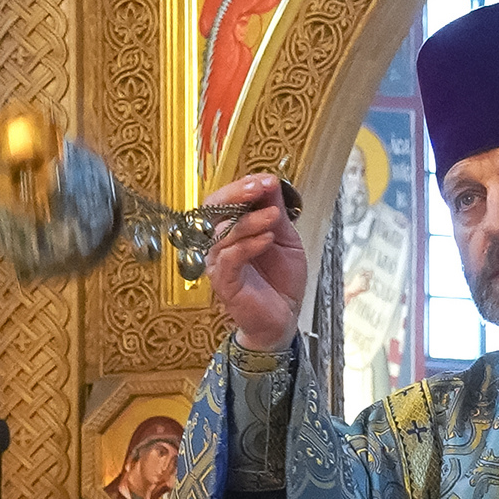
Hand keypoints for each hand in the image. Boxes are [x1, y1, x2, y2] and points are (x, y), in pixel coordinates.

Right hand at [200, 170, 306, 353]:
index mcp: (231, 230)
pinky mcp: (224, 282)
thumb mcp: (286, 238)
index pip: (225, 199)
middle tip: (260, 188)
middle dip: (236, 194)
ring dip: (250, 220)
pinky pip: (229, 258)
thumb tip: (270, 183)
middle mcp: (219, 244)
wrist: (283, 318)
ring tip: (274, 217)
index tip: (267, 180)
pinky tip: (268, 239)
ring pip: (223, 233)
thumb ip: (276, 212)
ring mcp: (219, 263)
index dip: (243, 186)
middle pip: (213, 209)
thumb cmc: (280, 280)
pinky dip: (248, 245)